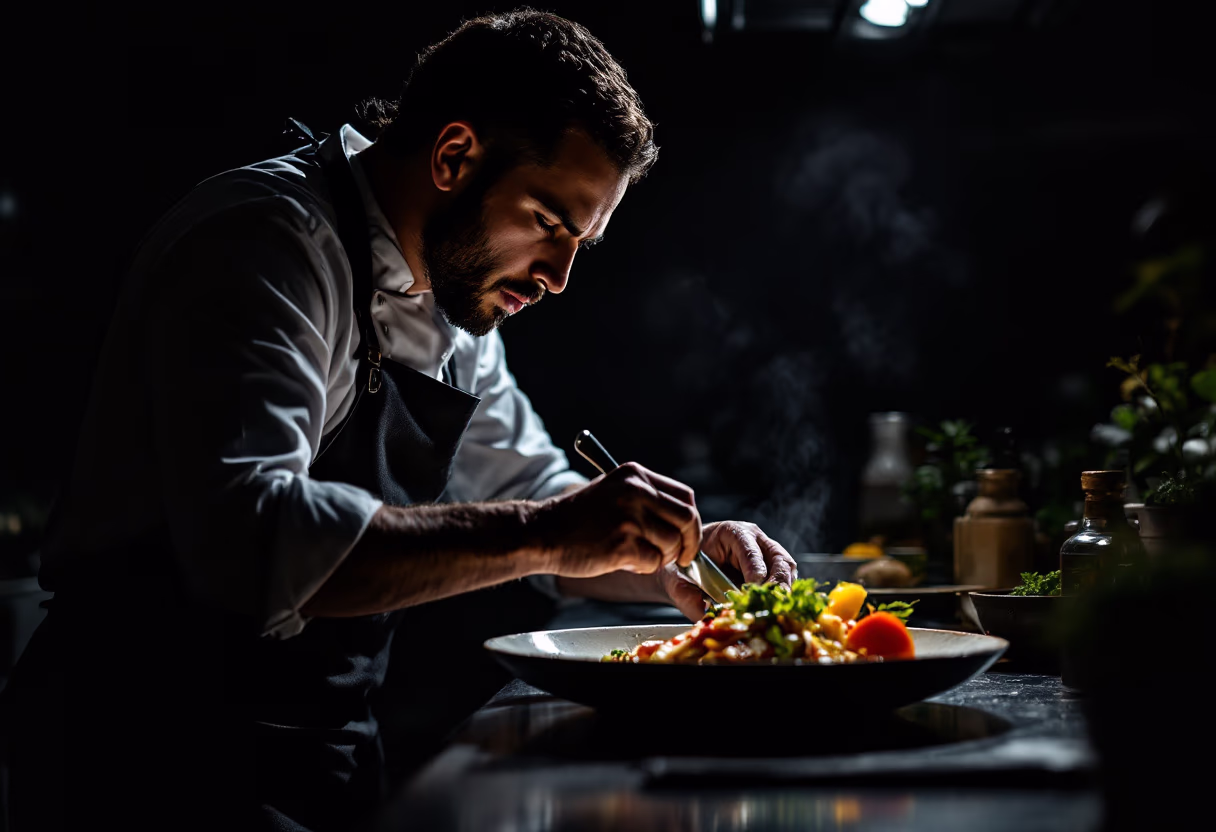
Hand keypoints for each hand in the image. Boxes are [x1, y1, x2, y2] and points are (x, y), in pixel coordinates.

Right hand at [534, 462, 701, 578]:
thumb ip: (645, 498)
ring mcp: (629, 517)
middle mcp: (635, 491)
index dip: (691, 521)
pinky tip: (626, 562)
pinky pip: (653, 562)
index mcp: (635, 475)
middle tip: (681, 557)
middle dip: (689, 543)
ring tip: (641, 557)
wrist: (542, 532)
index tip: (686, 537)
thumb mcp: (612, 491)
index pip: (685, 496)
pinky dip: (644, 568)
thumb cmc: (577, 518)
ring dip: (662, 558)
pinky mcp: (621, 543)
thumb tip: (682, 521)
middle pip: (687, 519)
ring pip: (671, 544)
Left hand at [658, 521, 796, 619]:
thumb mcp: (678, 582)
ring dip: (784, 589)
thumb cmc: (683, 569)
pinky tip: (774, 608)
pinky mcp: (771, 569)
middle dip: (777, 582)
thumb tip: (706, 616)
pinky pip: (786, 579)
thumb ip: (688, 598)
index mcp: (731, 533)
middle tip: (770, 603)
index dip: (755, 570)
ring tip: (774, 608)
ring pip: (787, 568)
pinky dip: (782, 594)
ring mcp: (766, 552)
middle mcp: (753, 539)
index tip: (753, 588)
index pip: (750, 549)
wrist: (684, 569)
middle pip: (778, 557)